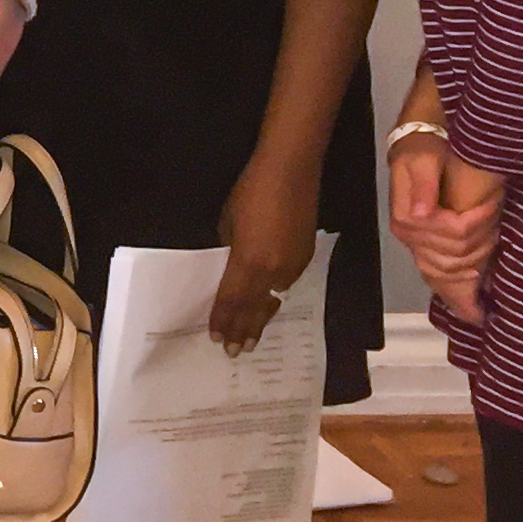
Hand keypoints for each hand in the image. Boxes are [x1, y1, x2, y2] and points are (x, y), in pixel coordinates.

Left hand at [211, 153, 318, 352]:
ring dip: (261, 319)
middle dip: (243, 330)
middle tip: (234, 351)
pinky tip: (270, 306)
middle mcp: (272, 270)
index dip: (223, 320)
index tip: (217, 338)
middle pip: (254, 307)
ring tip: (251, 341)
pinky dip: (275, 298)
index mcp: (248, 262)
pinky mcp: (305, 256)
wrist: (291, 170)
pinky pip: (286, 284)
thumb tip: (231, 265)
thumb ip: (229, 249)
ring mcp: (292, 264)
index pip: (231, 299)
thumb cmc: (251, 190)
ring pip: (272, 299)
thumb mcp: (228, 222)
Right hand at [388, 128, 499, 325]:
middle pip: (457, 256)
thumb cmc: (422, 149)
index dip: (480, 221)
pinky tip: (476, 300)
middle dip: (483, 243)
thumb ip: (424, 184)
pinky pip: (441, 280)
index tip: (495, 202)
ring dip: (478, 264)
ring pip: (452, 272)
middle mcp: (410, 237)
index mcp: (409, 217)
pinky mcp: (423, 249)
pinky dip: (459, 294)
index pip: (455, 233)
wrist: (413, 147)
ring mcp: (416, 246)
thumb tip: (423, 213)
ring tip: (493, 247)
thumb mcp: (423, 157)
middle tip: (498, 224)